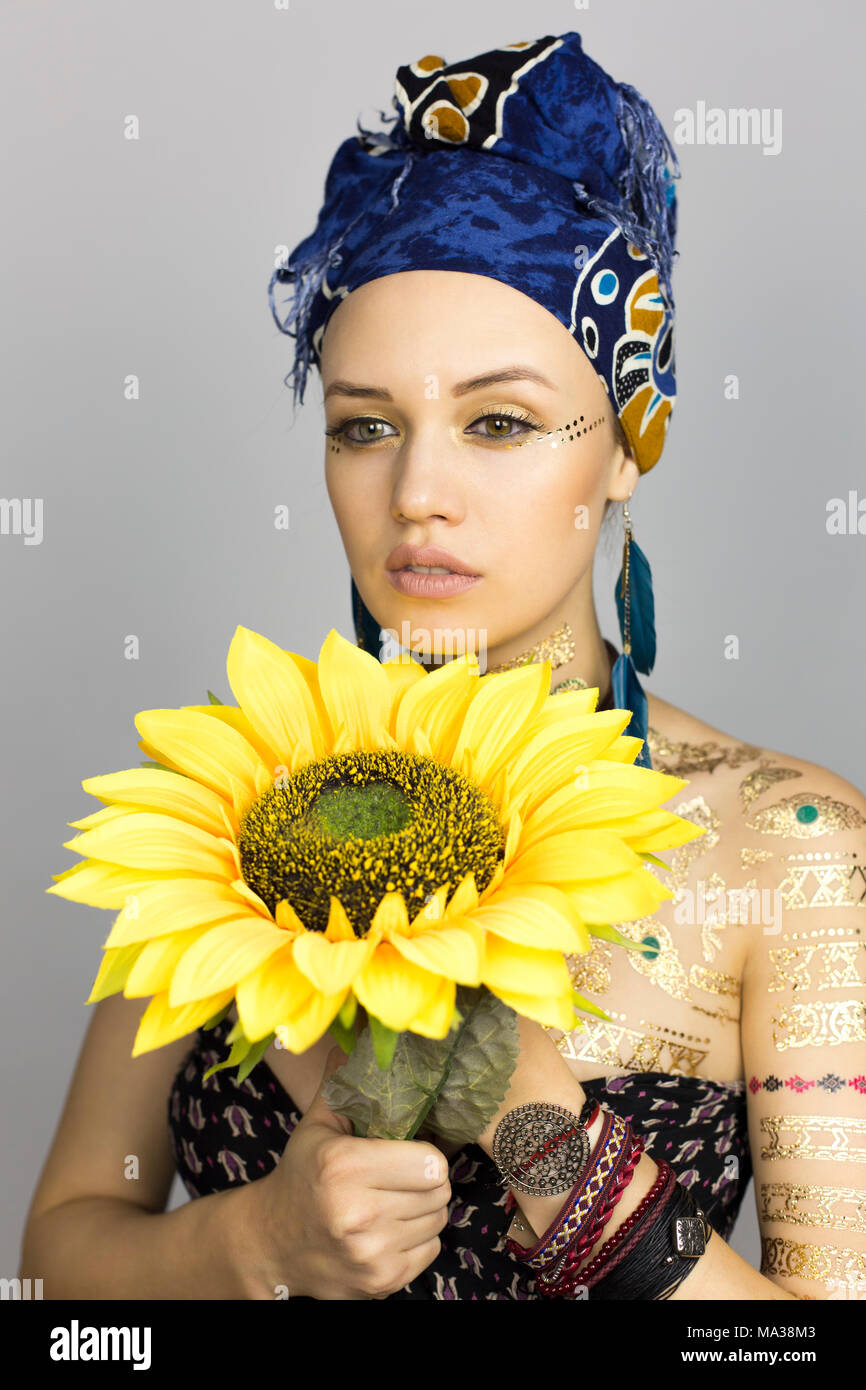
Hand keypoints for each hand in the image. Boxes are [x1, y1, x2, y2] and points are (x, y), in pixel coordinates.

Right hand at [253, 1047, 451, 1299]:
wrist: (271, 1243)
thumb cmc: (301, 1177)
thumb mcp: (316, 1128)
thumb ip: (341, 1085)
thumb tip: (353, 1041)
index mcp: (344, 1166)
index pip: (430, 1162)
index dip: (425, 1155)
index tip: (408, 1153)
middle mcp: (357, 1213)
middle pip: (439, 1192)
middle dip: (428, 1181)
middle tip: (403, 1177)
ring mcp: (370, 1253)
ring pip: (438, 1221)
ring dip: (424, 1210)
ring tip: (394, 1201)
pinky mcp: (381, 1282)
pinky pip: (430, 1251)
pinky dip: (418, 1240)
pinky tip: (390, 1229)